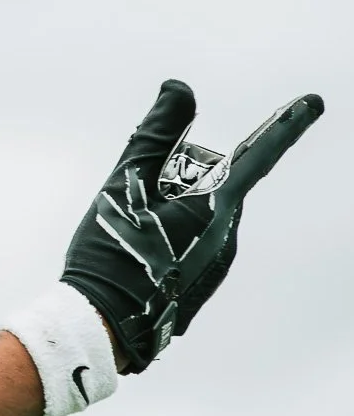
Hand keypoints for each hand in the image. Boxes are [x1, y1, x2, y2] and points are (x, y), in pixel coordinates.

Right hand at [61, 79, 322, 373]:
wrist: (102, 326)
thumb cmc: (111, 251)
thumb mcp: (124, 183)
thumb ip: (155, 133)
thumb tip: (180, 88)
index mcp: (216, 208)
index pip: (258, 154)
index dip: (286, 125)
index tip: (314, 102)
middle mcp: (229, 236)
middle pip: (210, 186)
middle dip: (175, 180)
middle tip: (134, 200)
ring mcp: (218, 264)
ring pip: (198, 216)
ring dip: (164, 211)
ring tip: (125, 235)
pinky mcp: (203, 282)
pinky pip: (192, 242)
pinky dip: (166, 235)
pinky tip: (135, 256)